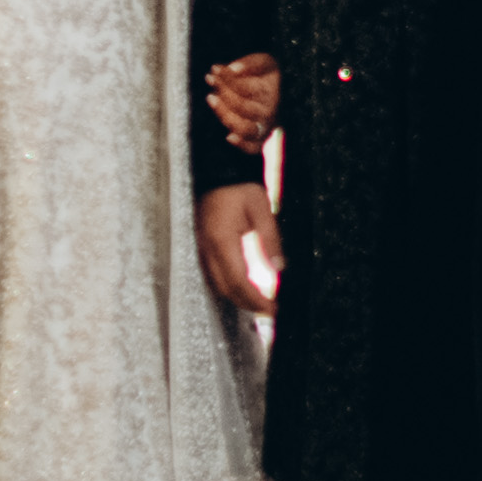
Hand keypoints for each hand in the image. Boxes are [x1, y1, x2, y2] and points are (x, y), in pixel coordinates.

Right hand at [195, 182, 280, 311]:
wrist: (217, 169)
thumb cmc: (240, 187)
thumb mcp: (261, 209)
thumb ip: (270, 240)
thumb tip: (280, 269)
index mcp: (222, 241)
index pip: (239, 282)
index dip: (256, 300)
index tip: (273, 310)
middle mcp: (207, 249)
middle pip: (225, 289)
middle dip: (247, 304)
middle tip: (269, 311)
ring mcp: (201, 248)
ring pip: (216, 284)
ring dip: (236, 297)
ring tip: (258, 302)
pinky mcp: (201, 245)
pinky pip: (212, 274)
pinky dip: (227, 286)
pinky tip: (242, 286)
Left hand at [202, 54, 281, 149]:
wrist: (276, 90)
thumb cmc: (266, 75)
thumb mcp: (264, 62)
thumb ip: (251, 63)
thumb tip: (233, 69)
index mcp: (271, 94)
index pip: (246, 89)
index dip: (228, 79)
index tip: (215, 70)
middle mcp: (269, 113)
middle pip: (243, 107)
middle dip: (224, 92)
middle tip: (211, 79)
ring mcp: (263, 128)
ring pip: (245, 128)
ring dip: (225, 115)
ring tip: (211, 97)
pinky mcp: (257, 140)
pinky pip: (252, 148)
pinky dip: (242, 145)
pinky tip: (229, 137)